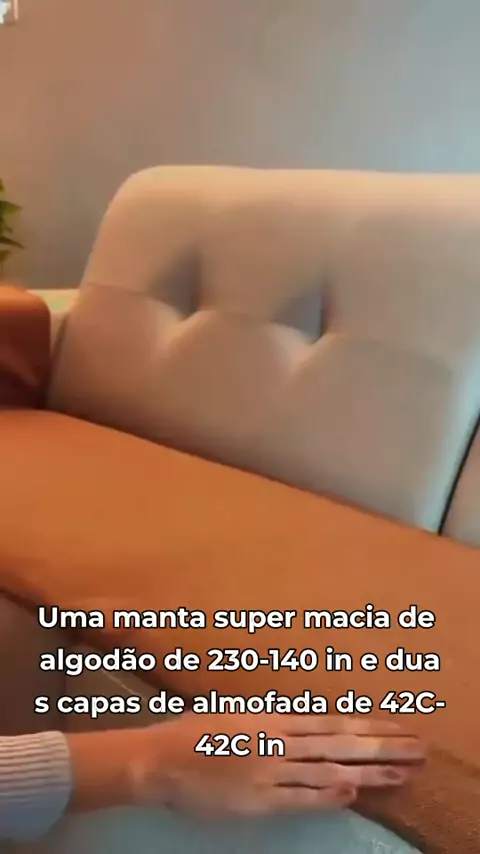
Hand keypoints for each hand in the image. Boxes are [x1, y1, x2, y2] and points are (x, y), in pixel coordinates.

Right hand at [128, 712, 424, 816]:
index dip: (369, 725)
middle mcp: (280, 742)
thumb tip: (307, 724)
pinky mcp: (260, 801)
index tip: (399, 727)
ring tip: (401, 774)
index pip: (334, 722)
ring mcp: (271, 772)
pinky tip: (353, 794)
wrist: (162, 759)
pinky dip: (328, 796)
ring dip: (368, 773)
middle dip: (382, 747)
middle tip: (417, 749)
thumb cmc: (198, 730)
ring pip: (329, 771)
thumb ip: (274, 720)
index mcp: (274, 717)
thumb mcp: (240, 713)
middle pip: (341, 744)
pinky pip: (300, 798)